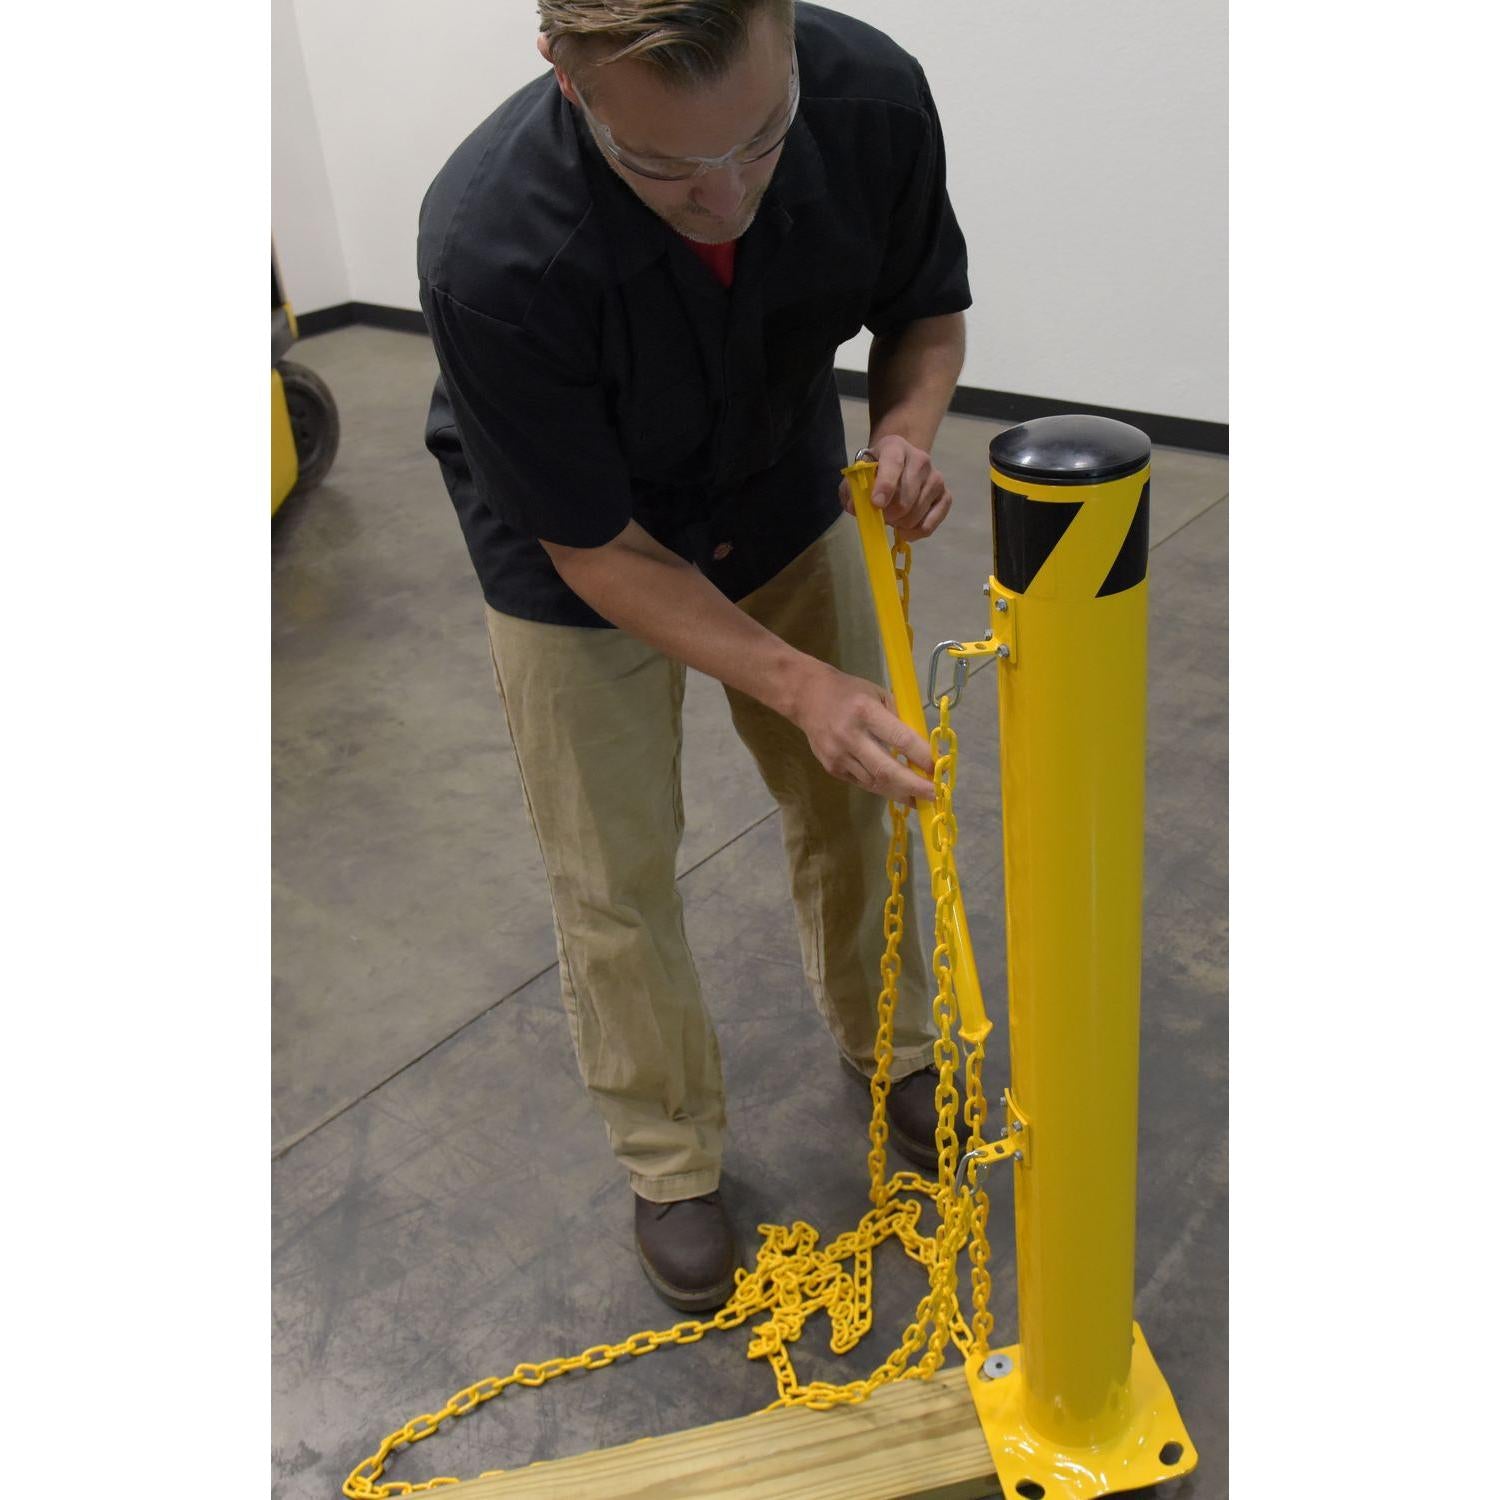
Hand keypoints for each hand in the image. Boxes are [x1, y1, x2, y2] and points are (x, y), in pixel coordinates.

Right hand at [788, 661, 934, 801]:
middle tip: (934, 796)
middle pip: (887, 770)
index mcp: (865, 711)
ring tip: (920, 799)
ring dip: (900, 792)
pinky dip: (882, 787)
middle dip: (914, 786)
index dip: (921, 757)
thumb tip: (921, 748)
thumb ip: (898, 719)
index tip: (938, 769)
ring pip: (875, 783)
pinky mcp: (832, 768)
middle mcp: (850, 736)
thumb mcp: (878, 694)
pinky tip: (896, 790)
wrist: (805, 696)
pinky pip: (862, 783)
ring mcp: (838, 755)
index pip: (900, 739)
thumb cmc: (848, 691)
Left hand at [839, 433, 953, 542]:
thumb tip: (856, 508)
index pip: (893, 464)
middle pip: (906, 497)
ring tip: (893, 517)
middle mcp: (920, 459)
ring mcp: (936, 478)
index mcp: (895, 447)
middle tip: (881, 514)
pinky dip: (915, 532)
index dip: (885, 486)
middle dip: (889, 514)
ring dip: (900, 523)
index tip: (876, 504)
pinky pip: (930, 523)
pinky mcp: (946, 496)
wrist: (901, 463)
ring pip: (916, 514)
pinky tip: (905, 528)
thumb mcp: (858, 475)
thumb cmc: (876, 471)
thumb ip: (851, 490)